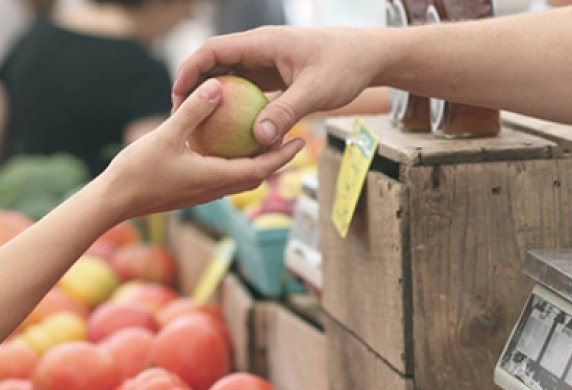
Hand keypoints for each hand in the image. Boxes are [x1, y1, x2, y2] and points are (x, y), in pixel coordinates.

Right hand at [95, 78, 303, 221]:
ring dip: (257, 163)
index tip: (301, 141)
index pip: (261, 169)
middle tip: (291, 139)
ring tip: (265, 142)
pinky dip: (235, 164)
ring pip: (240, 179)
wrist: (113, 202)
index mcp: (215, 178)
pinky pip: (223, 178)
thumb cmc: (137, 171)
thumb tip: (217, 86)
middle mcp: (214, 190)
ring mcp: (203, 194)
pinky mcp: (192, 192)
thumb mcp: (166, 135)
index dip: (283, 156)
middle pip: (256, 176)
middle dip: (277, 160)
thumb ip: (193, 111)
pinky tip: (227, 147)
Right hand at [172, 27, 388, 146]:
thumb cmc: (345, 66)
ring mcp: (268, 63)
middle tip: (182, 117)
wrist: (368, 57)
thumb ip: (286, 112)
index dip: (190, 70)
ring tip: (201, 127)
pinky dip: (238, 107)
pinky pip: (249, 90)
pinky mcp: (276, 76)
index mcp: (263, 43)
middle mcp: (260, 50)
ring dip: (216, 99)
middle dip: (196, 88)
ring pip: (231, 78)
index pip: (214, 50)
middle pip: (216, 64)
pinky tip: (233, 132)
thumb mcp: (316, 91)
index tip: (178, 96)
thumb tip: (259, 139)